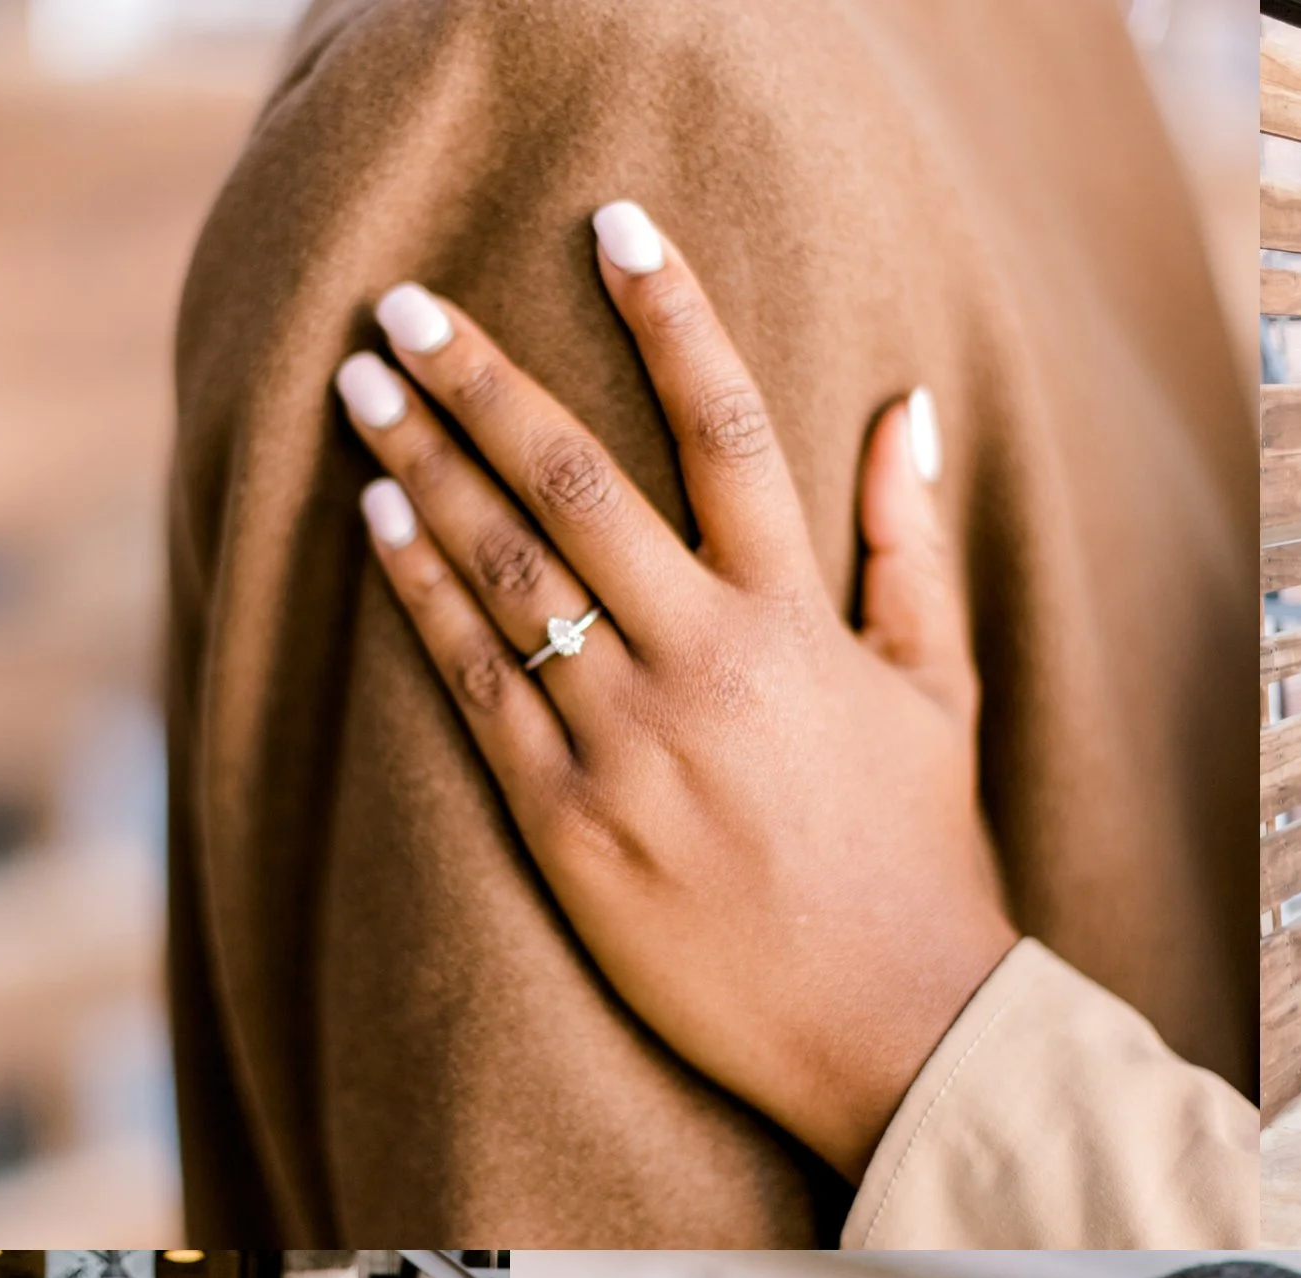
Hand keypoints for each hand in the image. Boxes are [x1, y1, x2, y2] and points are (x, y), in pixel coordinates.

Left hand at [337, 202, 1018, 1179]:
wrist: (894, 1029)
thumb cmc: (921, 862)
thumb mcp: (939, 693)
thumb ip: (910, 546)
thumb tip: (906, 409)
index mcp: (798, 623)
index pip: (726, 427)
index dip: (669, 311)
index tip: (610, 225)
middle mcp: (706, 664)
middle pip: (573, 481)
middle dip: (479, 378)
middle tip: (402, 303)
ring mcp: (628, 745)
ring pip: (505, 574)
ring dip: (421, 467)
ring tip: (360, 387)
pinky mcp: (569, 827)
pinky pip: (475, 688)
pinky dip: (423, 597)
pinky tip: (377, 523)